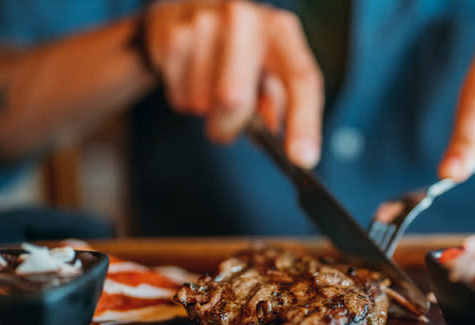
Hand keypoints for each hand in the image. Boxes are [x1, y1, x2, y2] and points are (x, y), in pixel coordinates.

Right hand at [143, 0, 323, 167]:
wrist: (191, 11)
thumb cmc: (240, 52)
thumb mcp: (269, 72)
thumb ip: (278, 105)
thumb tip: (275, 134)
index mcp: (281, 31)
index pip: (301, 79)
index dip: (304, 122)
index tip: (302, 159)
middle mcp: (246, 17)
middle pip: (234, 98)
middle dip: (229, 125)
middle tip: (228, 126)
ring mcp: (205, 19)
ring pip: (201, 101)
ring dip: (205, 109)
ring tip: (210, 86)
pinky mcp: (171, 29)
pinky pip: (177, 94)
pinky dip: (184, 98)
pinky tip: (191, 75)